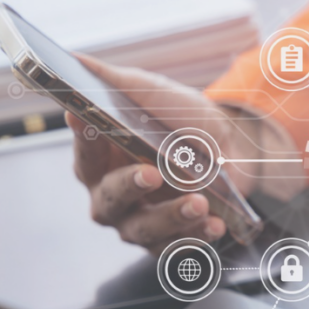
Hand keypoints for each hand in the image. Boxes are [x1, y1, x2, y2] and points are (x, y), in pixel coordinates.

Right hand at [69, 56, 300, 255]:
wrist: (232, 144)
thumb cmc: (182, 119)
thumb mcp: (150, 92)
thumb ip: (112, 81)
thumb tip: (76, 59)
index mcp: (100, 160)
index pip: (84, 153)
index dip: (83, 140)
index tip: (84, 117)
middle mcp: (113, 195)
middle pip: (108, 201)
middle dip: (130, 187)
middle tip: (153, 172)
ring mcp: (139, 221)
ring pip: (143, 230)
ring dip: (171, 217)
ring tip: (198, 202)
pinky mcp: (169, 240)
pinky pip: (175, 249)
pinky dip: (195, 239)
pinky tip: (214, 225)